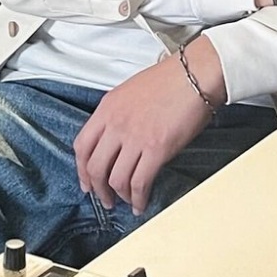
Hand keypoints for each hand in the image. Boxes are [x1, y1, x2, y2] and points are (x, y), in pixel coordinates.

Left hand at [74, 36, 225, 214]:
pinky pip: (140, 182)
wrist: (195, 73)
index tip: (86, 182)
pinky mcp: (157, 149)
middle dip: (98, 190)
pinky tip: (142, 203)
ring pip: (116, 179)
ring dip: (119, 196)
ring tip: (126, 202)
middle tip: (105, 198)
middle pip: (95, 167)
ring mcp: (135, 137)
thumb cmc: (170, 79)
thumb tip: (117, 140)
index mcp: (107, 108)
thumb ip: (118, 115)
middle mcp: (116, 124)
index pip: (82, 146)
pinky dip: (138, 198)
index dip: (81, 170)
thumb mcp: (131, 91)